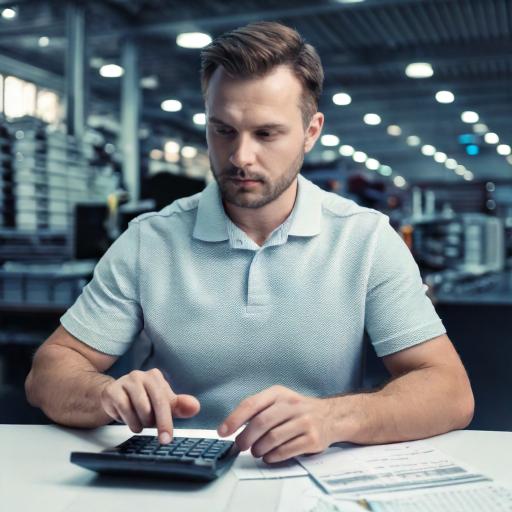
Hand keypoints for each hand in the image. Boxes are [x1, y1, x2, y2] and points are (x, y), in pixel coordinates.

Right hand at [100, 368, 199, 443]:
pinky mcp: (112, 390)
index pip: (165, 400)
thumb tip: (195, 407)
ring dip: (141, 423)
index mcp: (155, 377)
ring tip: (141, 421)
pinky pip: (123, 410)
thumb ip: (179, 406)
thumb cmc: (142, 401)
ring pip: (139, 409)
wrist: (114, 396)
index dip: (167, 421)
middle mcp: (140, 375)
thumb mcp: (162, 404)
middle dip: (158, 424)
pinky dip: (129, 421)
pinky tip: (130, 420)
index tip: (167, 438)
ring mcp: (125, 381)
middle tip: (159, 438)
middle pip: (154, 404)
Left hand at [217, 385, 333, 462]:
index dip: (234, 419)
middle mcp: (292, 404)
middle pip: (261, 423)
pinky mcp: (312, 439)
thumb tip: (232, 427)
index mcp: (278, 393)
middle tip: (240, 446)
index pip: (251, 404)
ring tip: (256, 451)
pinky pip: (285, 451)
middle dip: (245, 438)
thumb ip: (258, 410)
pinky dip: (272, 456)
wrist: (331, 416)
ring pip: (272, 439)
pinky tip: (269, 456)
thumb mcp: (279, 400)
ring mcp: (304, 421)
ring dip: (258, 449)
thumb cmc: (297, 410)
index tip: (222, 432)